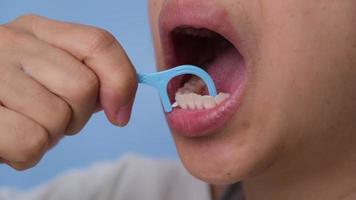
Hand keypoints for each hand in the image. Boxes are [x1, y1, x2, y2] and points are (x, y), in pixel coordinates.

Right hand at [0, 15, 136, 169]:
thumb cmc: (13, 99)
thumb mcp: (50, 76)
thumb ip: (86, 78)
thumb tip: (119, 105)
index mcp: (37, 31)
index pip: (99, 43)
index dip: (121, 81)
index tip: (119, 114)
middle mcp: (11, 42)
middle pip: (83, 86)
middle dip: (76, 117)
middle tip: (51, 118)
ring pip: (58, 117)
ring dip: (50, 135)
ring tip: (26, 125)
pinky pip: (31, 141)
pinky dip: (27, 153)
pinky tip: (10, 140)